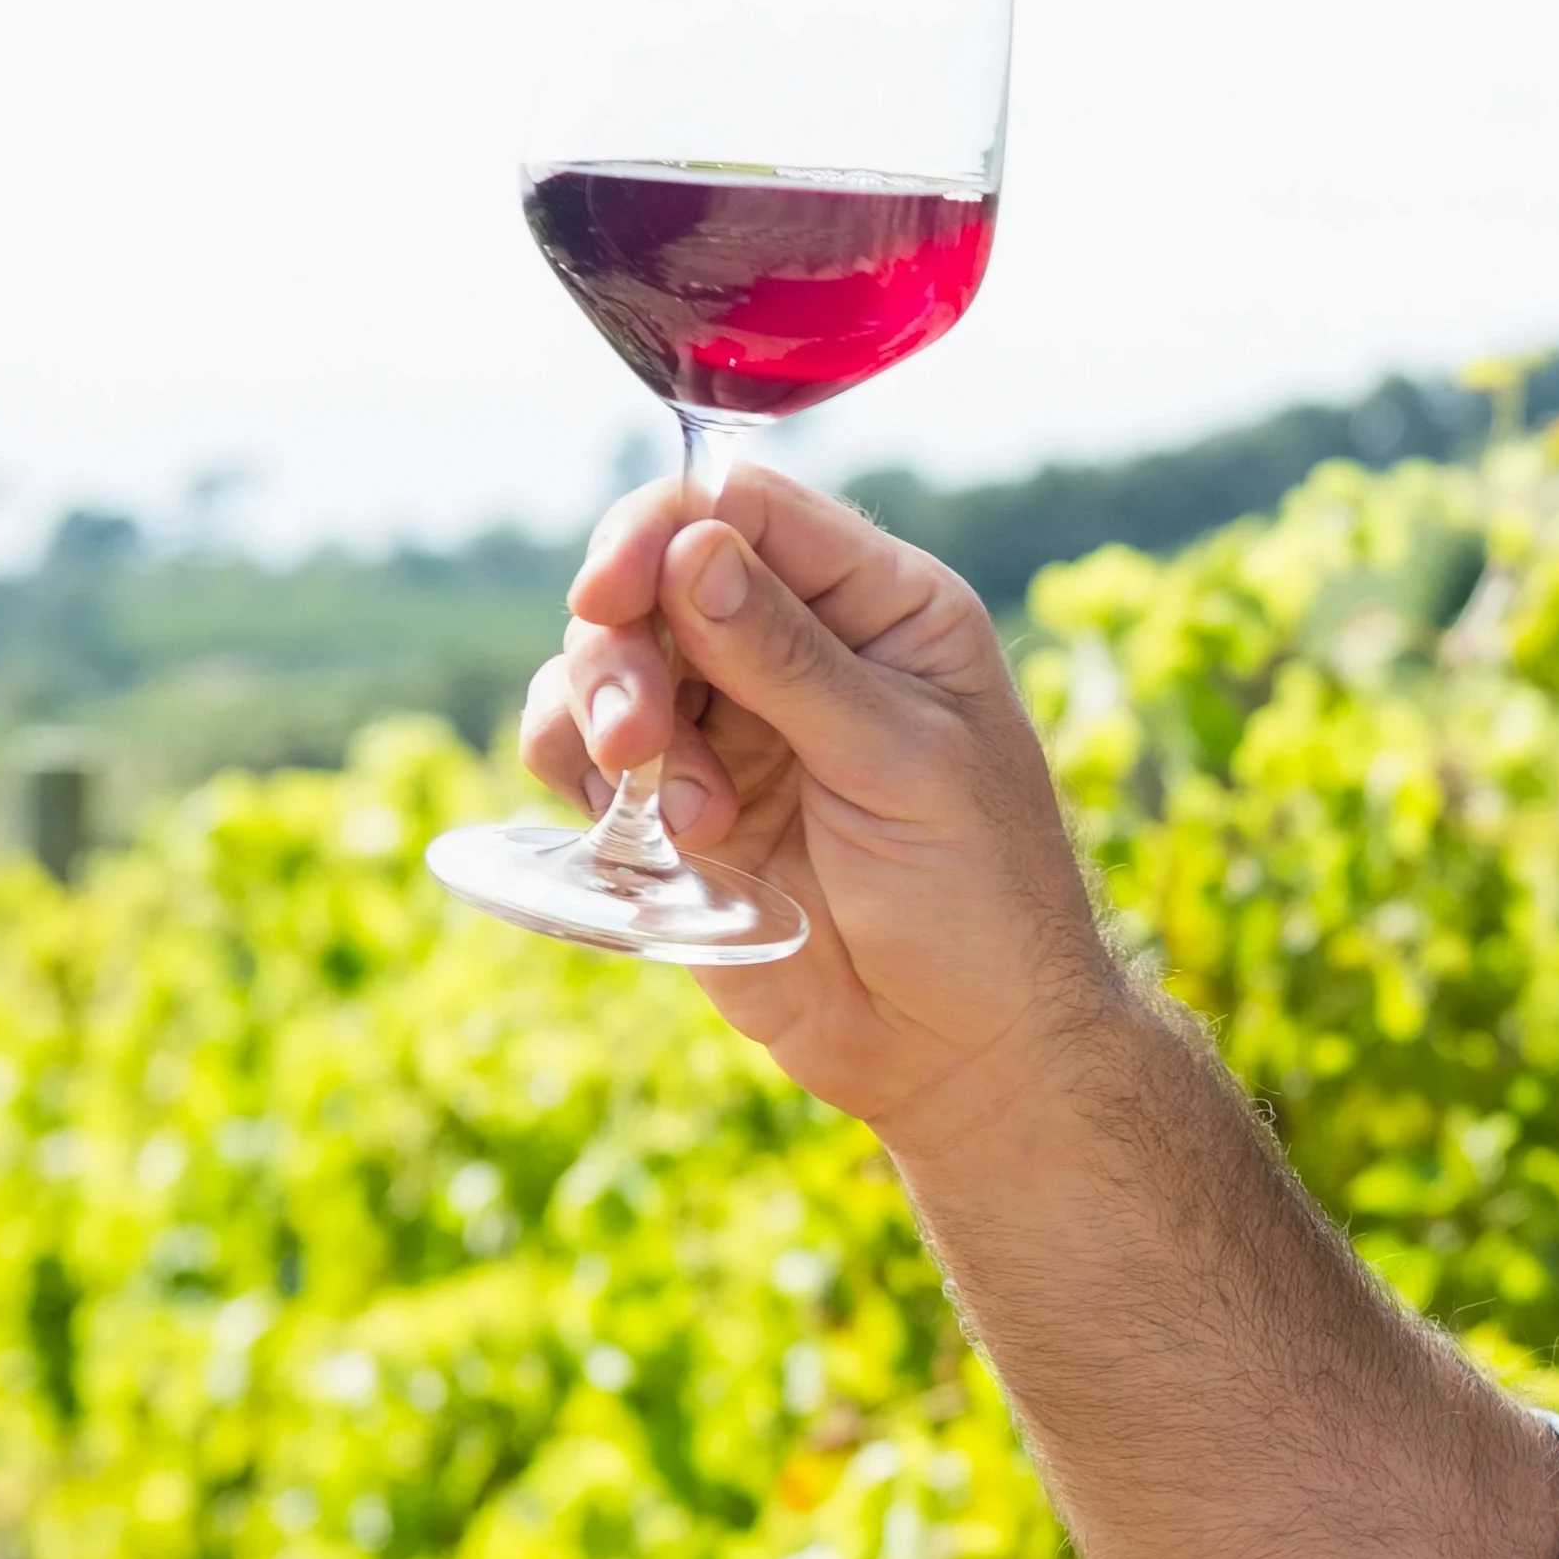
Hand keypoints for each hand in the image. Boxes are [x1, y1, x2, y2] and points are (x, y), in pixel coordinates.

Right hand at [515, 465, 1130, 1147]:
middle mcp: (794, 645)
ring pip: (602, 661)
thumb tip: (691, 545)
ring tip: (681, 818)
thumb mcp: (901, 763)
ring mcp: (728, 722)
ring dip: (604, 720)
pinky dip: (585, 779)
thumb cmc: (977, 897)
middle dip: (620, 648)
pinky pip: (581, 750)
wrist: (960, 1049)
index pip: (744, 509)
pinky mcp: (675, 801)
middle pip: (648, 576)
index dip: (659, 531)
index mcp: (881, 606)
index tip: (612, 592)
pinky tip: (660, 840)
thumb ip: (788, 658)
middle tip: (637, 740)